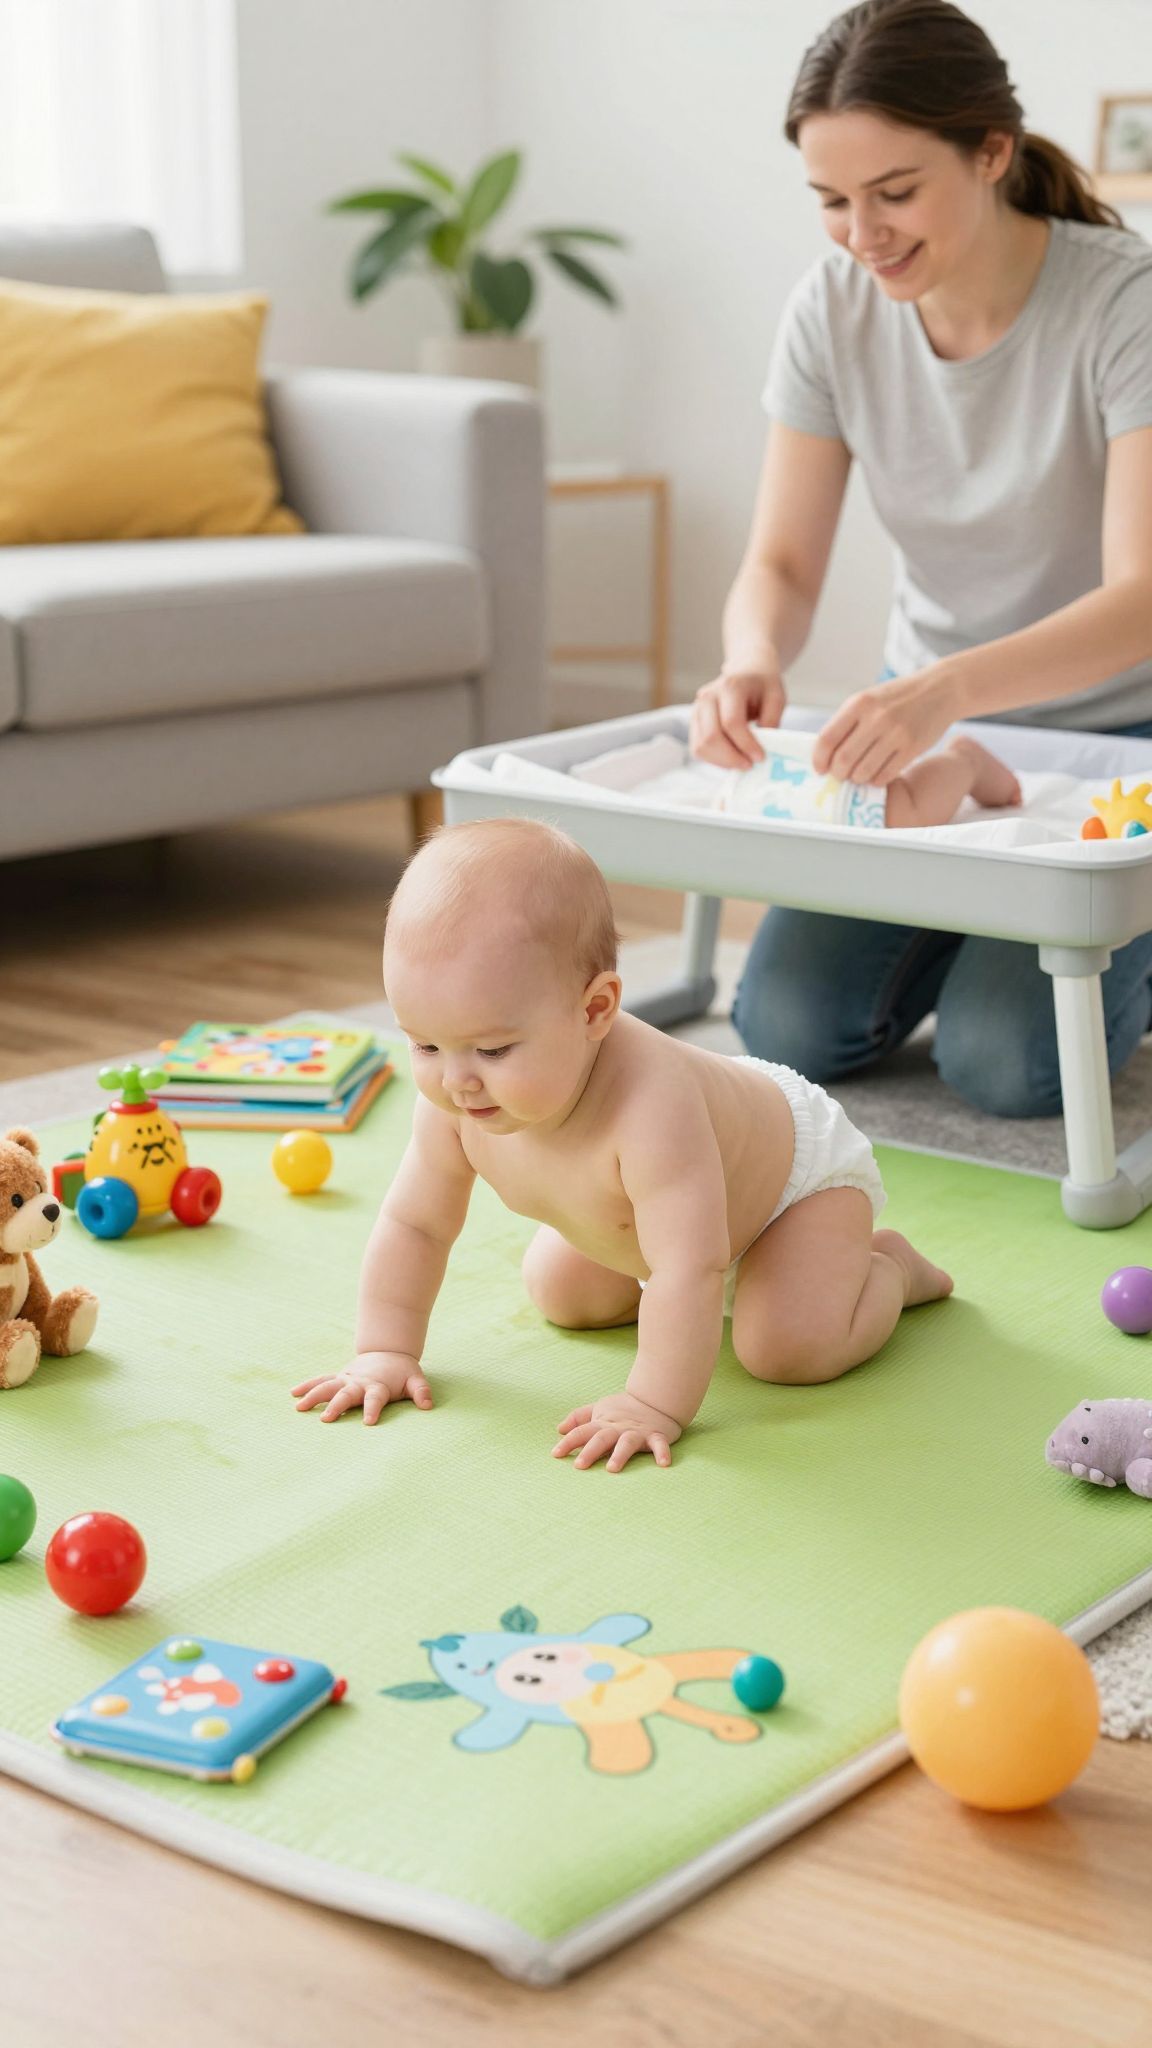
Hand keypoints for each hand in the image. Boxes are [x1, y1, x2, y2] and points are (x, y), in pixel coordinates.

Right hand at [291, 1351, 432, 1424]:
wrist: (388, 1351)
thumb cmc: (402, 1372)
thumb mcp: (415, 1379)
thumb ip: (421, 1392)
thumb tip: (427, 1405)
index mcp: (378, 1386)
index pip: (375, 1399)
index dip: (373, 1409)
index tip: (369, 1423)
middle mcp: (359, 1383)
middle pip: (346, 1394)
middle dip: (336, 1406)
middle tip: (326, 1419)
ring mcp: (347, 1379)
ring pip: (328, 1386)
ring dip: (314, 1396)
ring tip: (299, 1407)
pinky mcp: (339, 1377)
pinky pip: (321, 1380)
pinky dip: (308, 1385)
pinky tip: (294, 1394)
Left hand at [553, 1392, 681, 1471]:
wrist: (656, 1397)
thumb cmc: (624, 1408)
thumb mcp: (599, 1409)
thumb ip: (579, 1418)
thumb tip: (559, 1429)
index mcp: (603, 1423)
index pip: (582, 1431)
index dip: (569, 1442)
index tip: (555, 1454)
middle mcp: (618, 1429)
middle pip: (602, 1438)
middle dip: (590, 1451)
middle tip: (579, 1465)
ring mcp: (637, 1432)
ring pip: (627, 1443)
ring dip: (620, 1455)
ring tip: (612, 1469)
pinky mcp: (657, 1436)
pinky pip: (659, 1444)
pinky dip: (662, 1453)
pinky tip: (663, 1464)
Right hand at [689, 664, 785, 769]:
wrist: (745, 672)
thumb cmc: (762, 686)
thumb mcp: (776, 698)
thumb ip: (771, 721)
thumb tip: (764, 748)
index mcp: (730, 687)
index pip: (732, 722)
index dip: (746, 744)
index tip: (761, 757)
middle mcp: (707, 697)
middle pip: (711, 736)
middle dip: (731, 758)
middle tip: (750, 765)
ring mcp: (696, 709)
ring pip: (700, 745)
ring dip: (722, 762)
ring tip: (741, 763)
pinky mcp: (693, 722)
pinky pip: (697, 748)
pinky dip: (713, 759)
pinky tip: (730, 758)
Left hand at [813, 667, 961, 785]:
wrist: (940, 690)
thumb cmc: (898, 697)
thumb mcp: (869, 698)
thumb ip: (847, 722)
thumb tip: (825, 755)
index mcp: (859, 703)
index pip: (827, 738)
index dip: (819, 759)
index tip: (820, 769)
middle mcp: (876, 718)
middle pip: (843, 759)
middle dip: (837, 773)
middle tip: (841, 775)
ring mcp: (896, 734)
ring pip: (863, 772)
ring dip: (857, 779)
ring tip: (859, 774)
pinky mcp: (912, 748)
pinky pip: (885, 775)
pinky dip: (876, 780)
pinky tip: (877, 774)